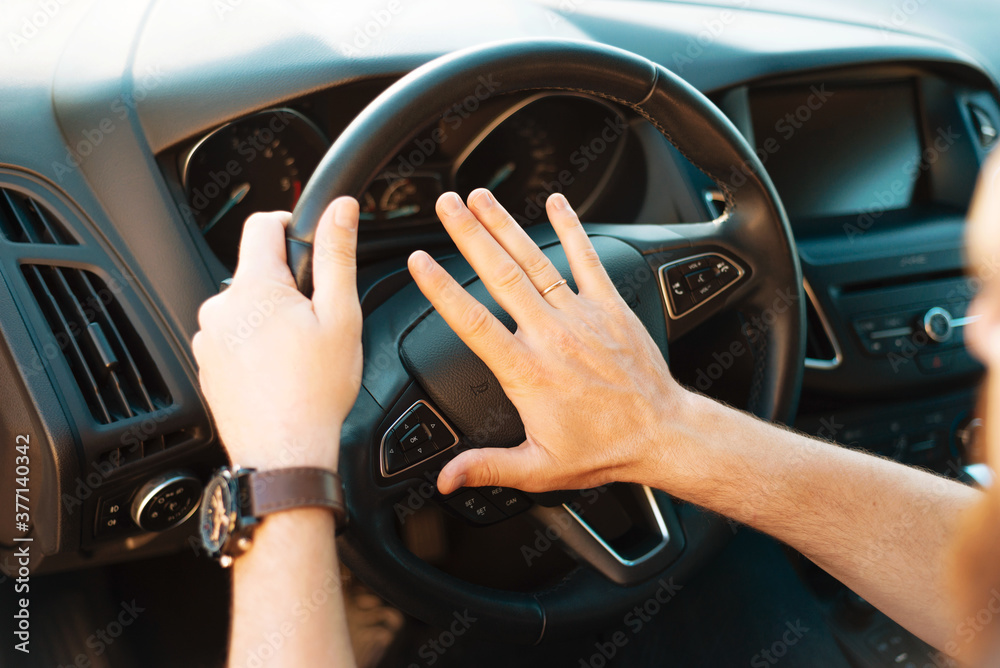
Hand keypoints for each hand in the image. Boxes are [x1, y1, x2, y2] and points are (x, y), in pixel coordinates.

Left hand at [192, 198, 361, 471]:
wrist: (285, 454)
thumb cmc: (315, 392)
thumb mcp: (341, 316)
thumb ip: (338, 255)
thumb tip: (341, 209)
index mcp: (254, 288)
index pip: (263, 224)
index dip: (290, 225)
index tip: (308, 246)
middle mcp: (220, 308)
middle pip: (256, 273)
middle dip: (286, 287)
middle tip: (316, 322)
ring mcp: (208, 340)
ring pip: (245, 309)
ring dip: (269, 320)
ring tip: (298, 355)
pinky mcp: (207, 367)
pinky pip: (233, 340)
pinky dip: (255, 347)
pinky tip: (279, 374)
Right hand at [408, 189, 697, 494]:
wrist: (661, 433)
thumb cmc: (603, 449)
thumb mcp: (539, 468)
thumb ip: (488, 468)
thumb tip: (447, 478)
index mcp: (527, 371)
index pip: (473, 322)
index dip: (442, 289)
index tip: (419, 262)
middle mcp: (551, 335)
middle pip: (500, 275)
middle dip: (468, 235)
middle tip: (446, 206)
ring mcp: (581, 316)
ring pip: (535, 261)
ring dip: (505, 226)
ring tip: (480, 197)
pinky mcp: (608, 307)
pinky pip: (587, 260)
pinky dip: (571, 229)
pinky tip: (557, 202)